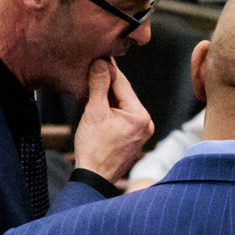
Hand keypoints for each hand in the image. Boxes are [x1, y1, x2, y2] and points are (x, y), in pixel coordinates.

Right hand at [73, 57, 153, 181]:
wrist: (93, 178)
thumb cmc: (94, 150)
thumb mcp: (94, 113)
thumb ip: (98, 86)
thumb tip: (101, 63)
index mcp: (140, 115)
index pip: (122, 83)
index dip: (107, 68)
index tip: (98, 56)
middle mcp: (145, 122)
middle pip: (122, 93)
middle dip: (105, 83)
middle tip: (91, 68)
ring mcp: (141, 131)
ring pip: (120, 104)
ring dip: (105, 96)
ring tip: (88, 86)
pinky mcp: (133, 137)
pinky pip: (121, 115)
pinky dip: (108, 108)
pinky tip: (94, 104)